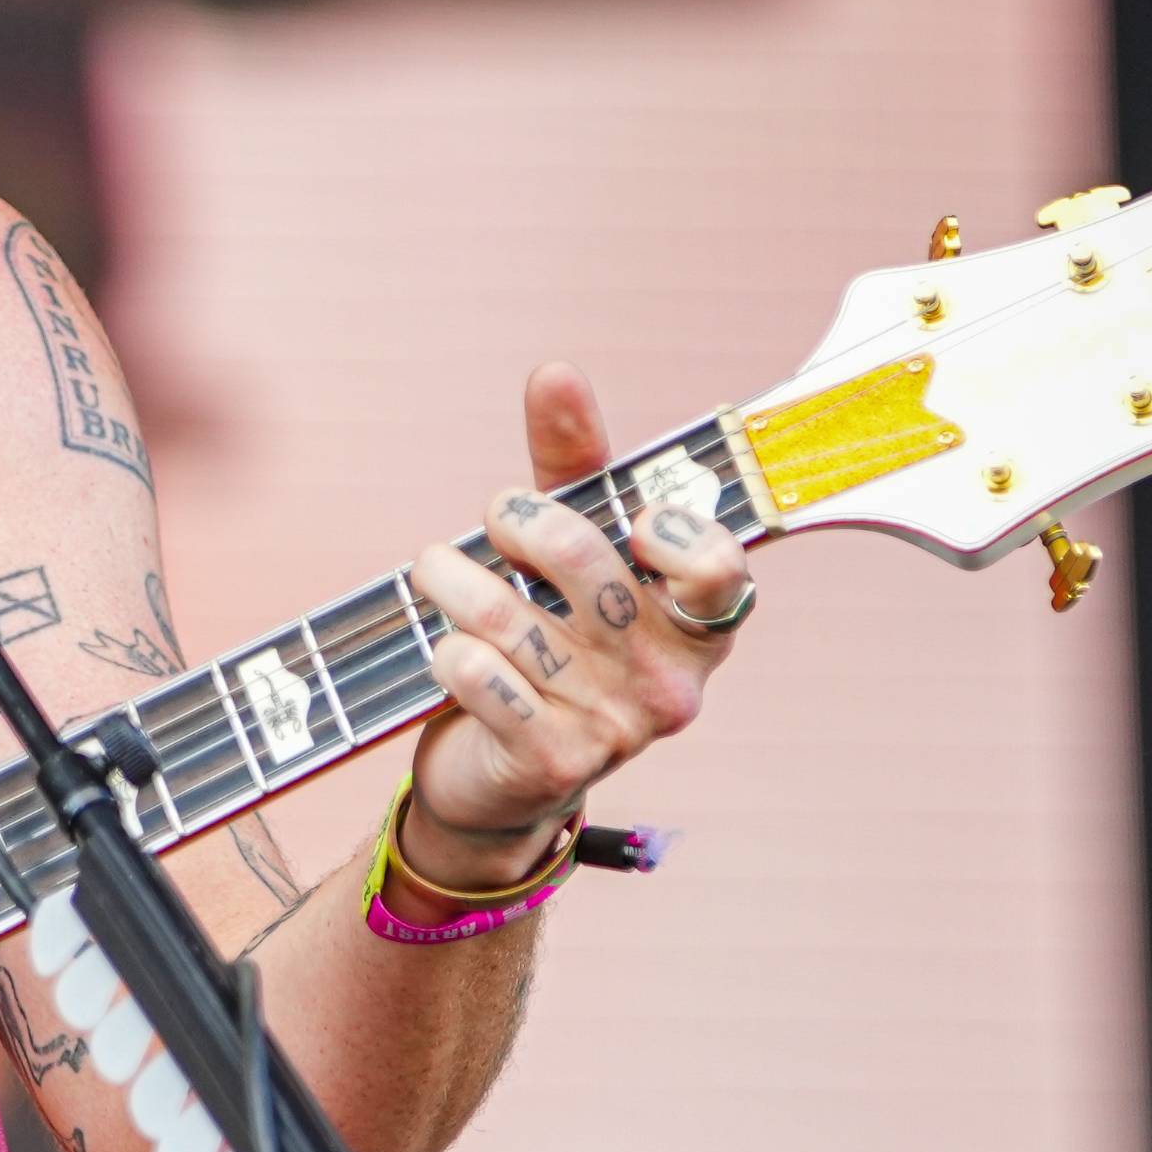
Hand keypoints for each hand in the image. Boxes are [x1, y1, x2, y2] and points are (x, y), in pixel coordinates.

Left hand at [398, 363, 749, 887]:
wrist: (503, 779)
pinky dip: (446, 650)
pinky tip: (444, 650)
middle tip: (494, 515)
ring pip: (506, 616)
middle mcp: (673, 681)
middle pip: (584, 562)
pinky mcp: (554, 761)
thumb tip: (556, 372)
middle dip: (517, 521)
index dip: (662, 528)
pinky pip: (480, 675)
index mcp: (702, 624)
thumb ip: (571, 463)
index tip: (620, 517)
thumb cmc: (552, 644)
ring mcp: (617, 728)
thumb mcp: (567, 550)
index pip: (716, 565)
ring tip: (435, 572)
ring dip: (451, 581)